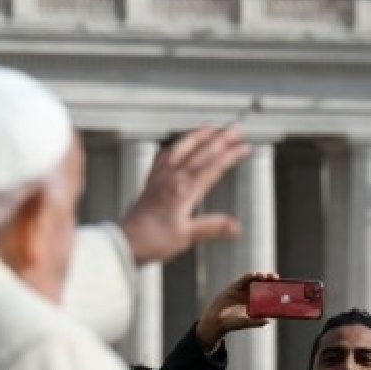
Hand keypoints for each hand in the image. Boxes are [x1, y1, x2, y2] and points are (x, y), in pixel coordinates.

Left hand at [120, 126, 251, 264]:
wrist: (124, 242)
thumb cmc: (152, 241)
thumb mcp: (187, 237)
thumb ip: (212, 228)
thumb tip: (236, 226)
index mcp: (184, 189)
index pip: (213, 166)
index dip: (231, 155)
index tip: (246, 147)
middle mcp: (172, 178)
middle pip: (200, 151)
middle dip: (220, 138)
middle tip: (236, 129)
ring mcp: (160, 177)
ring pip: (181, 148)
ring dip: (198, 136)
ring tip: (210, 127)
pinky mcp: (151, 182)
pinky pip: (164, 156)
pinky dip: (175, 146)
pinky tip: (178, 145)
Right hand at [196, 272, 277, 348]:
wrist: (216, 321)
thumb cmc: (232, 323)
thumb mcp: (245, 322)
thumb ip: (256, 321)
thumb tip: (268, 321)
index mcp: (256, 303)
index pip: (268, 294)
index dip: (274, 289)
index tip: (282, 287)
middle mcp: (250, 295)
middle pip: (262, 284)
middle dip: (269, 280)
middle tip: (276, 278)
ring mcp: (242, 290)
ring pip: (254, 280)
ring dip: (261, 276)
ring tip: (267, 276)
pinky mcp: (234, 287)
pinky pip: (243, 279)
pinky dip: (249, 276)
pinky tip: (255, 275)